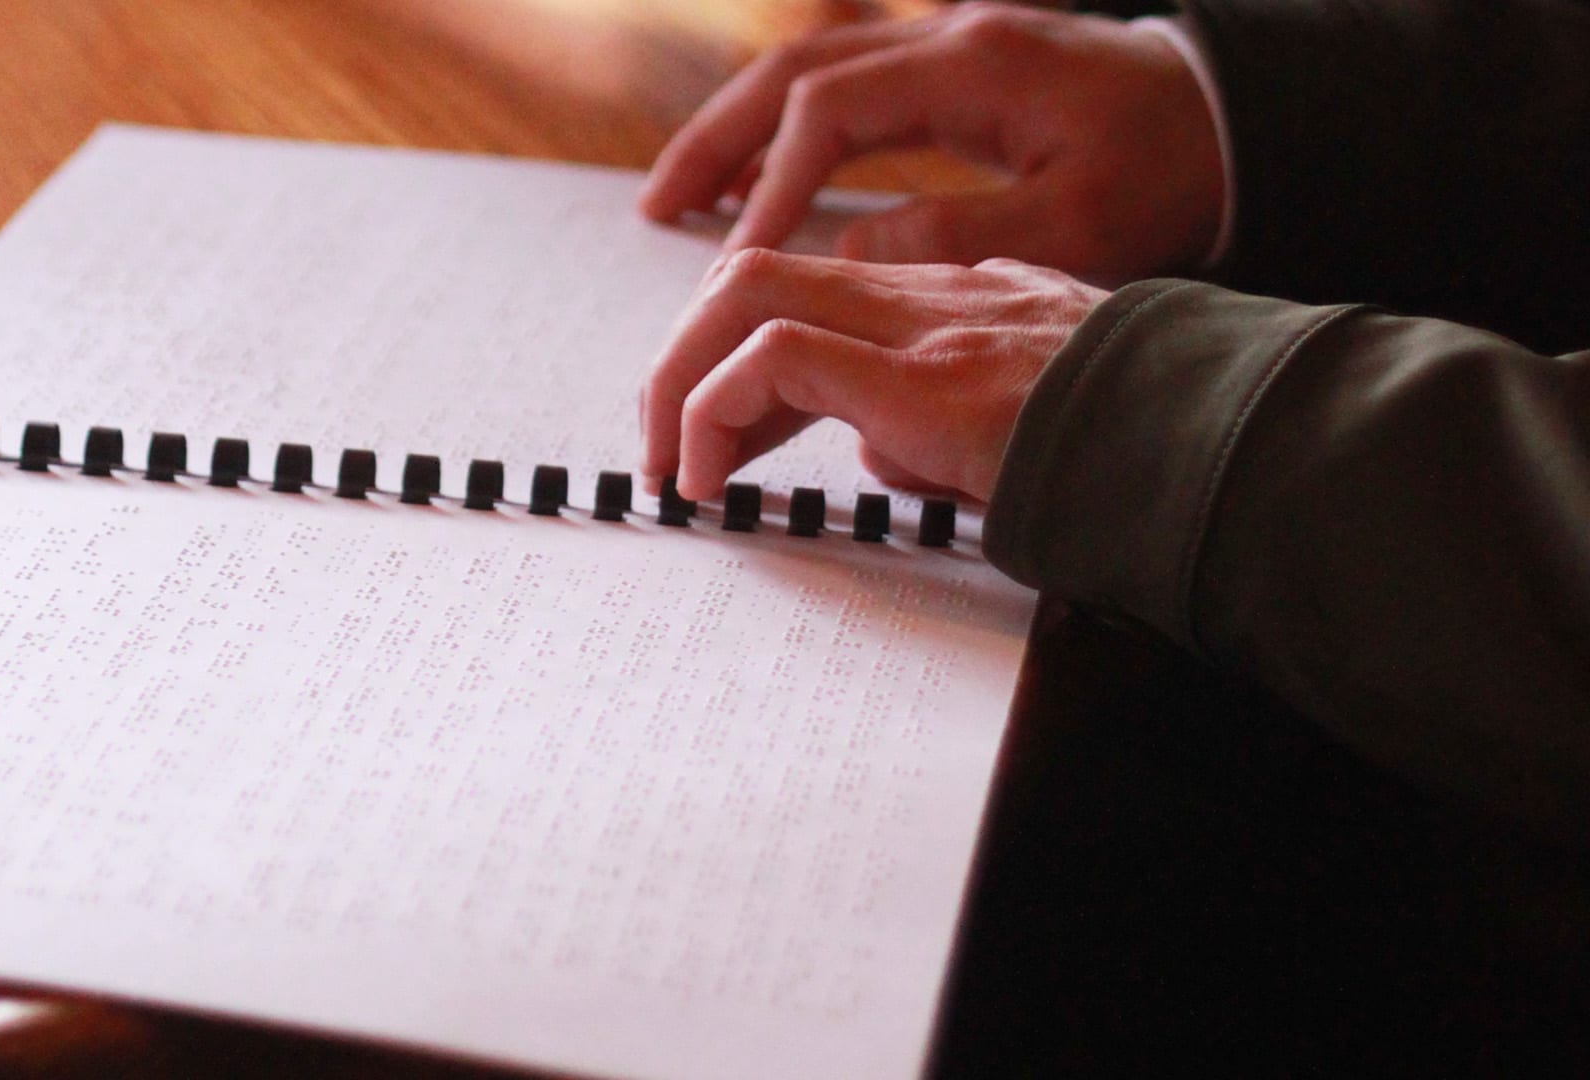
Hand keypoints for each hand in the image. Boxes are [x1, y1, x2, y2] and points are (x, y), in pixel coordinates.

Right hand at [638, 2, 1222, 282]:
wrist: (1240, 120)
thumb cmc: (1174, 172)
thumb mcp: (1079, 224)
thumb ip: (961, 238)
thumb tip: (848, 252)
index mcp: (977, 66)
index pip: (833, 109)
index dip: (775, 181)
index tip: (738, 255)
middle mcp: (950, 39)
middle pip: (796, 70)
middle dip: (719, 139)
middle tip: (658, 210)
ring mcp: (950, 47)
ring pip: (812, 70)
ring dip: (740, 130)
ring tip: (680, 198)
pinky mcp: (958, 72)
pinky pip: (847, 88)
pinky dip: (789, 131)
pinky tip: (763, 182)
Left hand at [640, 250, 1107, 503]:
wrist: (1228, 456)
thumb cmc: (1146, 458)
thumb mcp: (1023, 438)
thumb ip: (940, 429)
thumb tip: (866, 451)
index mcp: (962, 307)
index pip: (816, 301)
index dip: (740, 366)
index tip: (717, 445)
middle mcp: (935, 298)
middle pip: (761, 277)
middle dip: (685, 359)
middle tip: (662, 449)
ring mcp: (928, 326)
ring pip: (749, 294)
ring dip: (681, 379)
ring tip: (669, 465)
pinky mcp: (924, 376)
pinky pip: (774, 358)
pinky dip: (713, 411)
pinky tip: (706, 478)